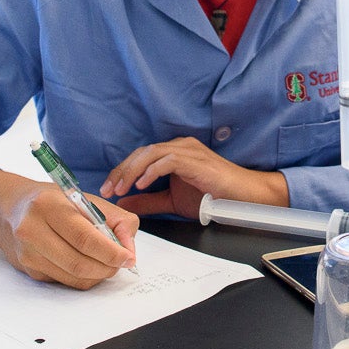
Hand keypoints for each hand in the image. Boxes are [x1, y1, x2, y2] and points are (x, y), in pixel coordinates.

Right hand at [0, 167, 138, 289]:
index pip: (85, 238)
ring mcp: (27, 253)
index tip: (128, 257)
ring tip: (106, 262)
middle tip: (121, 263)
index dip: (111, 252)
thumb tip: (129, 250)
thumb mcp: (86, 199)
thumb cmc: (54, 201)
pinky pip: (64, 281)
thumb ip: (117, 220)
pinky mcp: (28, 269)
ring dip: (98, 275)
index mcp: (49, 206)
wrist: (10, 209)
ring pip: (73, 277)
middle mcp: (33, 230)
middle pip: (79, 263)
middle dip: (108, 268)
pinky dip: (83, 276)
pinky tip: (86, 262)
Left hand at [101, 136, 288, 217]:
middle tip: (107, 189)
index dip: (121, 171)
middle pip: (141, 152)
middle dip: (121, 171)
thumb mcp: (172, 201)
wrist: (241, 197)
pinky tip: (141, 184)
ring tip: (120, 188)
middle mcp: (179, 146)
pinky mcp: (194, 159)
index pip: (140, 156)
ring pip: (151, 153)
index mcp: (173, 153)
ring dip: (132, 171)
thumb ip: (149, 200)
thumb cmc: (212, 196)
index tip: (107, 189)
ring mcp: (187, 150)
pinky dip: (151, 171)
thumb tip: (125, 202)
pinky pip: (167, 161)